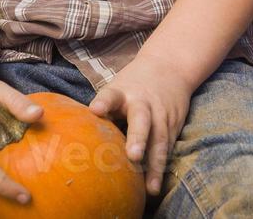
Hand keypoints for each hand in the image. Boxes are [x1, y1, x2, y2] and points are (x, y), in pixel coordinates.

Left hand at [87, 54, 192, 195]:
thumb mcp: (117, 88)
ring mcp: (161, 115)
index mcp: (123, 92)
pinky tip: (155, 185)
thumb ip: (103, 110)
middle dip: (138, 138)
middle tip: (133, 155)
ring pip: (159, 140)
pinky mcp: (174, 125)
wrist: (170, 64)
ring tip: (150, 187)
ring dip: (155, 165)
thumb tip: (78, 138)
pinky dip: (161, 167)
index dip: (104, 103)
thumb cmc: (134, 83)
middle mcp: (143, 103)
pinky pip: (167, 148)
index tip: (96, 110)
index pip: (111, 96)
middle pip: (141, 120)